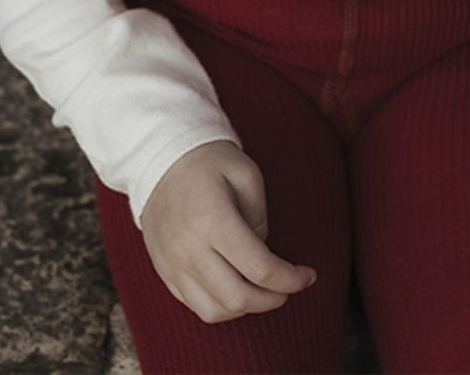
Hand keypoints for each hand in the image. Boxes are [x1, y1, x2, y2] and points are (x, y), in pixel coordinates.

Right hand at [140, 140, 316, 322]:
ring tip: (263, 291)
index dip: (290, 279)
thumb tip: (263, 257)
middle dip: (272, 300)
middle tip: (288, 287)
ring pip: (214, 311)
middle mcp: (189, 248)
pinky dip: (220, 305)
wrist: (161, 157)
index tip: (308, 276)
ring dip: (246, 308)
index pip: (259, 268)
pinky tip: (236, 288)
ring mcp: (173, 263)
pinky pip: (194, 305)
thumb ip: (260, 219)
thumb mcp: (247, 175)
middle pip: (237, 298)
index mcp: (214, 220)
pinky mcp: (164, 270)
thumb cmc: (210, 161)